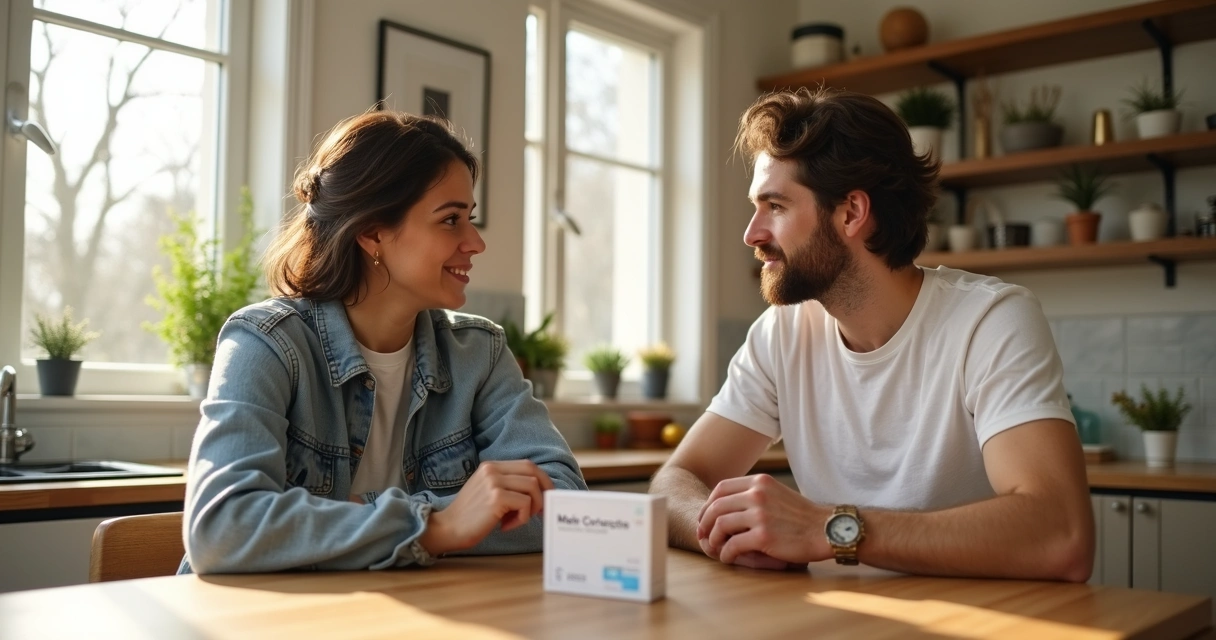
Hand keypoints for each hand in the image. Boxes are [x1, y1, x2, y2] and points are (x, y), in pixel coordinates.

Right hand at [421, 460, 554, 554]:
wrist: (447, 528)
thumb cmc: (470, 516)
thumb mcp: (487, 491)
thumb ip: (507, 485)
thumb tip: (538, 491)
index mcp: (491, 466)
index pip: (527, 465)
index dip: (542, 480)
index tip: (546, 496)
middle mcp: (492, 470)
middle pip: (533, 472)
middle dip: (544, 491)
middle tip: (542, 510)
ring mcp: (494, 482)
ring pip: (532, 488)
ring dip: (531, 508)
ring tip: (515, 520)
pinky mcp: (496, 497)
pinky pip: (525, 504)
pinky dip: (522, 518)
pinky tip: (506, 526)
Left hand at [695, 474, 830, 567]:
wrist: (828, 530)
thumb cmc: (803, 516)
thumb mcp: (777, 493)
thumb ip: (756, 494)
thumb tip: (730, 503)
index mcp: (760, 482)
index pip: (722, 488)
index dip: (708, 503)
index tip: (705, 517)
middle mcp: (757, 494)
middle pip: (716, 506)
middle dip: (705, 522)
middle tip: (703, 535)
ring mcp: (760, 514)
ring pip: (721, 525)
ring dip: (713, 539)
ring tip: (715, 548)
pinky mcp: (764, 536)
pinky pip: (733, 545)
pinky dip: (726, 553)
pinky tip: (728, 558)